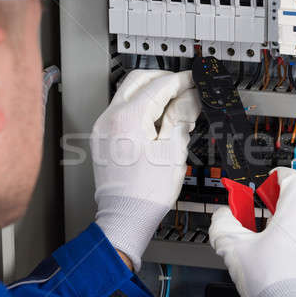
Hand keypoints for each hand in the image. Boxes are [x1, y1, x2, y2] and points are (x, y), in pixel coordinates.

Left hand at [92, 69, 200, 271]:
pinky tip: (156, 118)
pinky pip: (121, 110)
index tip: (193, 80)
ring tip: (173, 103)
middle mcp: (109, 118)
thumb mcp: (173, 151)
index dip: (180, 81)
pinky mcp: (102, 137)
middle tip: (184, 86)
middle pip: (137, 80)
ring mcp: (102, 127)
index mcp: (127, 118)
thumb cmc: (146, 193)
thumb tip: (190, 97)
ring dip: (149, 91)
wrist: (125, 216)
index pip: (158, 87)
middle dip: (162, 79)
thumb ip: (181, 117)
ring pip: (126, 93)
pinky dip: (139, 106)